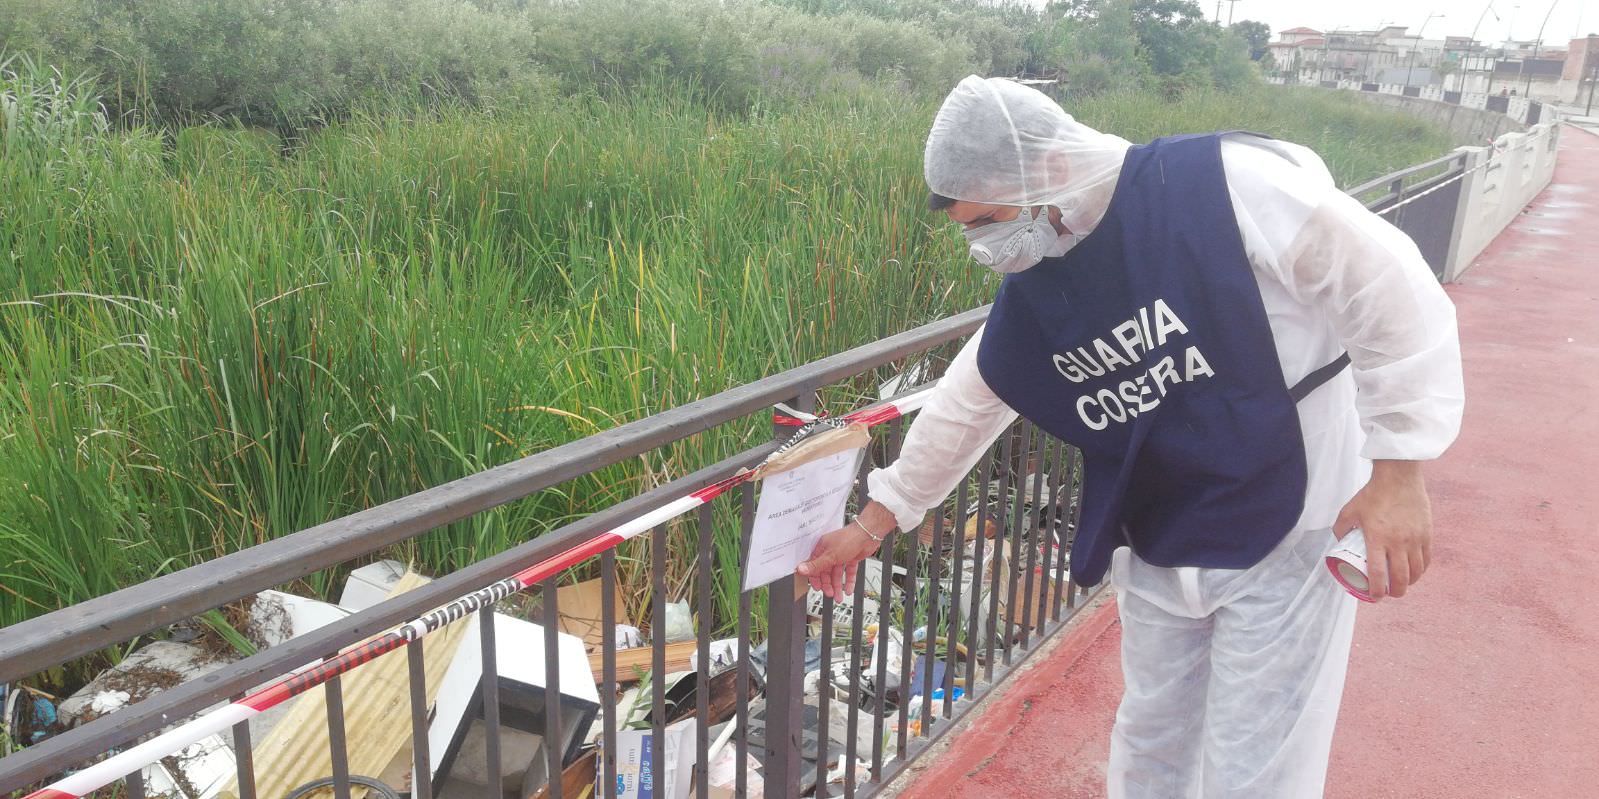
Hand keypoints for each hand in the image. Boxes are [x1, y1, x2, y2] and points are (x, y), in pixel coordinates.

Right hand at [797, 501, 894, 600]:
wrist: (868, 534)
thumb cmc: (849, 539)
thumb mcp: (830, 556)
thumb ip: (815, 565)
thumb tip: (800, 569)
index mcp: (822, 549)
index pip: (814, 566)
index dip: (815, 578)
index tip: (817, 588)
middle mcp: (831, 552)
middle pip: (826, 572)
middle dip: (827, 584)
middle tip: (830, 594)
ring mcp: (842, 555)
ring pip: (837, 574)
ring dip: (838, 586)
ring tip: (839, 597)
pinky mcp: (852, 558)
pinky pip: (848, 572)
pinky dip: (849, 581)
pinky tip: (848, 589)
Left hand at [1334, 460, 1432, 600]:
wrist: (1398, 478)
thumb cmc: (1372, 494)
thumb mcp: (1349, 511)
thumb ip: (1341, 529)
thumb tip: (1340, 542)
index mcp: (1377, 539)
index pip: (1378, 573)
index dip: (1376, 590)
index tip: (1374, 597)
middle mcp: (1398, 542)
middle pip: (1401, 578)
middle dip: (1396, 592)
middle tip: (1390, 594)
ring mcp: (1415, 539)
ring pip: (1416, 571)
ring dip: (1410, 583)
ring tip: (1402, 584)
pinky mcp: (1427, 533)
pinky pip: (1427, 559)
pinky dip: (1421, 570)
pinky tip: (1416, 572)